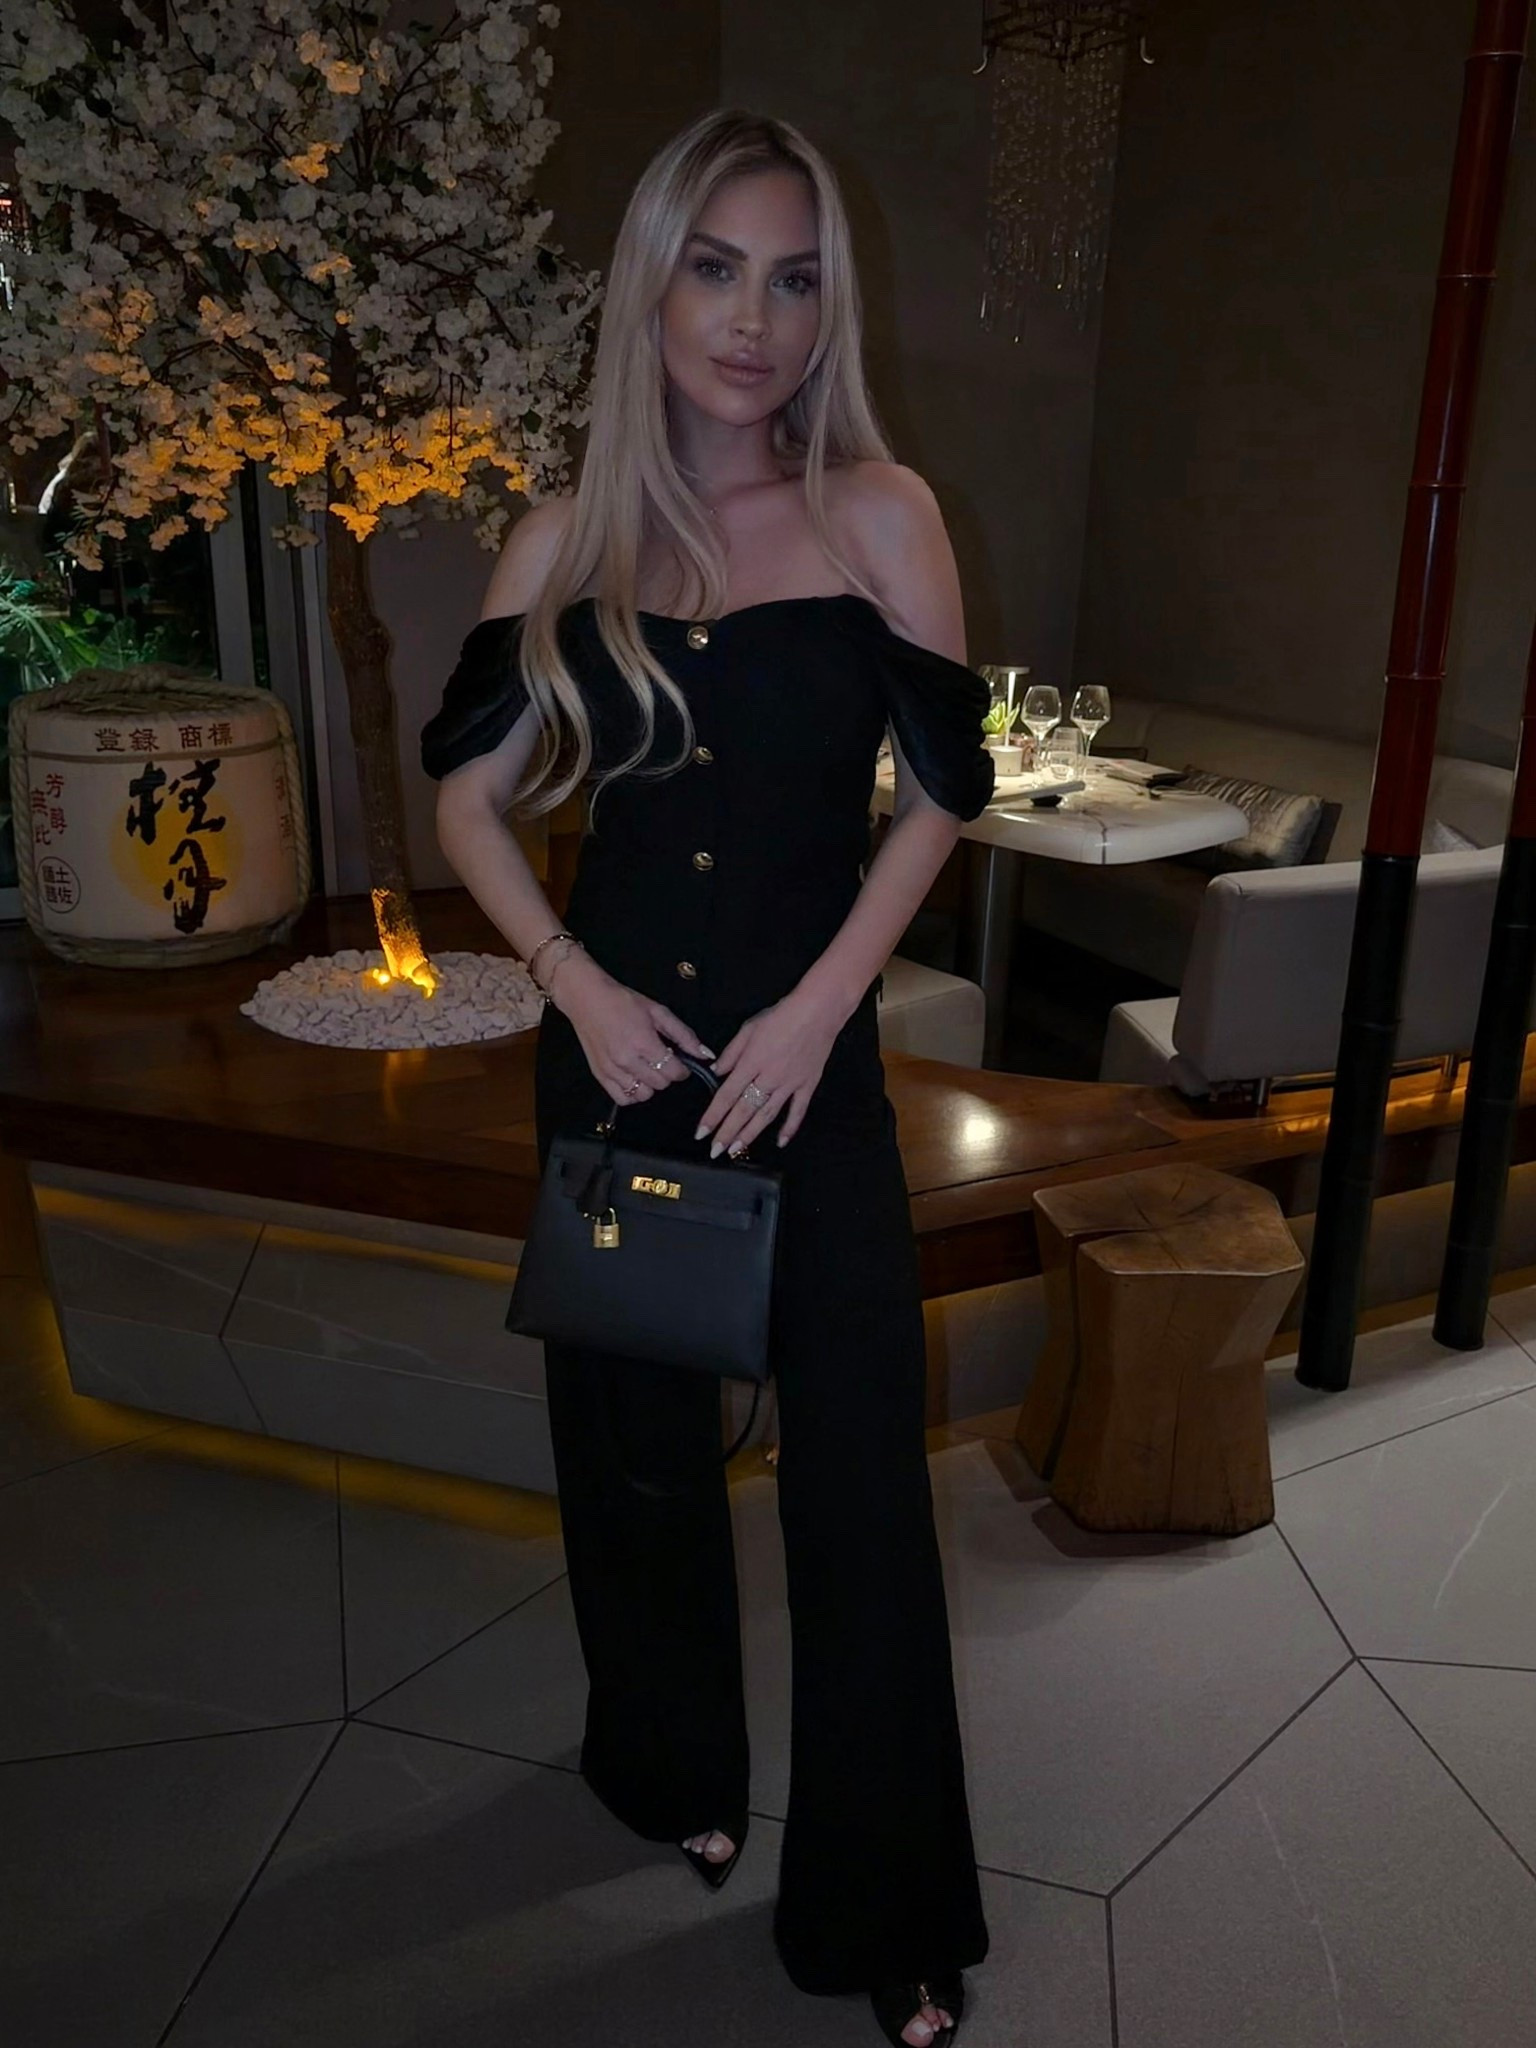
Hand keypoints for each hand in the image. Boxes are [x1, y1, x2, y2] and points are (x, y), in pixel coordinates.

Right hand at [548, 952, 715, 1106]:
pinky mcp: (599, 1075)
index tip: (680, 1063)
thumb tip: (705, 1054)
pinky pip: (622, 1099)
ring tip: (647, 1069)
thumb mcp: (657, 1011)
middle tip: (663, 1061)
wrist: (586, 999)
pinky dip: (632, 1093)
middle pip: (660, 1084)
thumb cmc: (622, 1001)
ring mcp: (611, 1070)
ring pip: (643, 1095)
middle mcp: (627, 1060)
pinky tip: (635, 1079)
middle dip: (667, 1075)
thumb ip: (683, 1035)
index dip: (682, 1070)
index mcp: (643, 1042)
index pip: (673, 1072)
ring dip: (651, 1085)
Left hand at [695, 984, 844, 1156]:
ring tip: (736, 1150)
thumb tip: (716, 1072)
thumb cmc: (782, 1015)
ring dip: (750, 1134)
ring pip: (766, 1115)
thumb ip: (731, 1053)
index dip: (712, 1116)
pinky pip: (797, 1111)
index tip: (701, 1133)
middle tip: (715, 1151)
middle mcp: (768, 1077)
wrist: (818, 1011)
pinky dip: (789, 1128)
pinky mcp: (807, 1085)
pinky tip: (780, 1142)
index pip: (726, 1095)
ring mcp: (789, 1084)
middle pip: (743, 1110)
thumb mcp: (749, 1028)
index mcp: (751, 1062)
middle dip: (727, 1133)